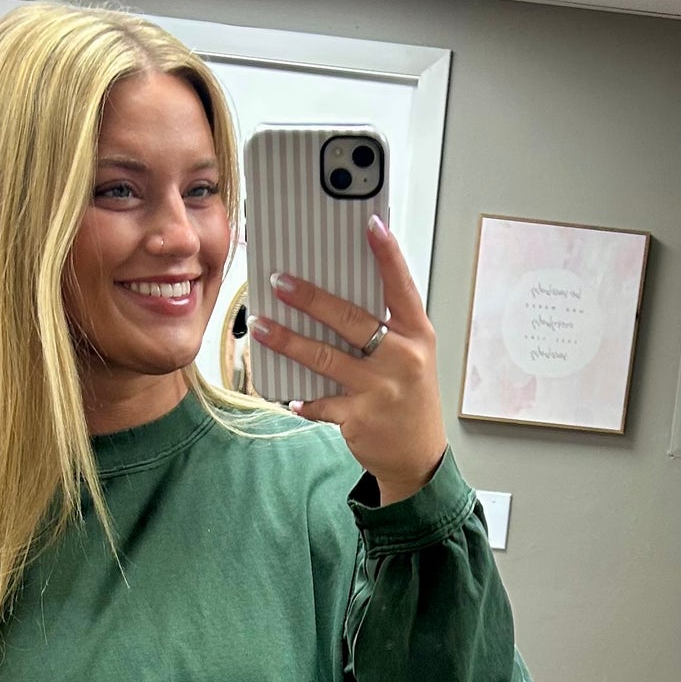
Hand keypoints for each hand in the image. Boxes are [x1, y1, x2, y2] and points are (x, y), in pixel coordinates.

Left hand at [250, 216, 447, 502]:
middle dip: (311, 299)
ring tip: (262, 326)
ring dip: (289, 341)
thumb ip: (386, 326)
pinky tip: (287, 395)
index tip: (371, 225)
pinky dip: (301, 399)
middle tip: (280, 282)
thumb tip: (337, 295)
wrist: (418, 456)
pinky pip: (320, 403)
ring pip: (325, 358)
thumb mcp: (412, 355)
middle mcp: (401, 359)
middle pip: (351, 320)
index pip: (401, 287)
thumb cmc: (409, 396)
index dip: (388, 255)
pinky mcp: (359, 418)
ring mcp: (380, 390)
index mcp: (417, 335)